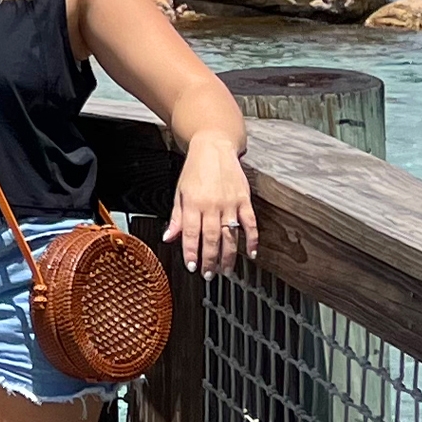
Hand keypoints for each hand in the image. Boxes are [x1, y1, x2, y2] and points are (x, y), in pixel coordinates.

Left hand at [171, 135, 257, 273]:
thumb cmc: (195, 170)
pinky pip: (250, 223)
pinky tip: (251, 253)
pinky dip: (252, 239)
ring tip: (225, 270)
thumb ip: (176, 217)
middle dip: (209, 260)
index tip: (192, 266)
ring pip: (230, 235)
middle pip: (211, 238)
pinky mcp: (244, 199)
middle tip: (208, 275)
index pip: (192, 233)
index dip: (191, 252)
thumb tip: (169, 237)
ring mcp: (230, 203)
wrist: (214, 147)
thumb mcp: (180, 192)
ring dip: (228, 255)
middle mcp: (212, 205)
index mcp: (193, 203)